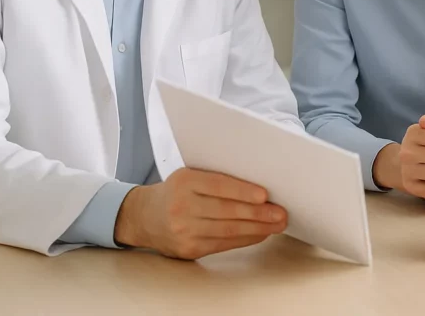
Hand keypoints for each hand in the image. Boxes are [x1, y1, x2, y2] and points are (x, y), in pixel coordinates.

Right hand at [114, 167, 287, 259]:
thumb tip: (258, 189)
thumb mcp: (190, 176)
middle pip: (227, 211)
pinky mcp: (188, 249)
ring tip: (276, 225)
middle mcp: (181, 207)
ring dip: (257, 229)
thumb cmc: (176, 192)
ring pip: (228, 231)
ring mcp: (183, 231)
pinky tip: (260, 234)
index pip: (219, 185)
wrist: (144, 216)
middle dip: (258, 214)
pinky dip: (245, 239)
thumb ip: (218, 179)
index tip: (265, 195)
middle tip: (280, 213)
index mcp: (184, 182)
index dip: (243, 191)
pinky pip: (223, 245)